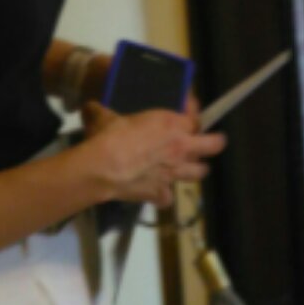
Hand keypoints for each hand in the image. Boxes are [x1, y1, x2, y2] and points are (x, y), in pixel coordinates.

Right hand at [79, 102, 225, 206]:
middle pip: (213, 145)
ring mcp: (174, 173)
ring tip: (189, 168)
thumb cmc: (110, 136)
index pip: (195, 117)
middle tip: (209, 141)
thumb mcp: (105, 116)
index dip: (193, 112)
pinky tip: (158, 193)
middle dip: (214, 142)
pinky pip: (168, 198)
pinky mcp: (161, 193)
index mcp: (172, 124)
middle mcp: (180, 148)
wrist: (104, 168)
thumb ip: (101, 110)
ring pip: (199, 173)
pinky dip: (164, 196)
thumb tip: (89, 107)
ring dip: (196, 170)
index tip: (187, 110)